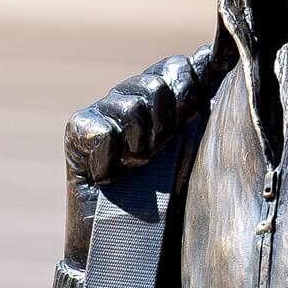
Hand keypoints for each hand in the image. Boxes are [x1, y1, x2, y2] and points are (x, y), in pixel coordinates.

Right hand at [64, 45, 222, 185]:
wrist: (133, 236)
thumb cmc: (169, 189)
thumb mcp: (193, 140)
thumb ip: (200, 96)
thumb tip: (209, 51)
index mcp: (163, 94)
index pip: (180, 66)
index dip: (191, 85)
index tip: (194, 112)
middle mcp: (132, 95)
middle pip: (159, 82)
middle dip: (169, 119)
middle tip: (162, 148)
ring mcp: (102, 110)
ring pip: (132, 107)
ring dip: (142, 143)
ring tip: (138, 163)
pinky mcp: (78, 130)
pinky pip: (103, 131)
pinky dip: (111, 156)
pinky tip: (110, 173)